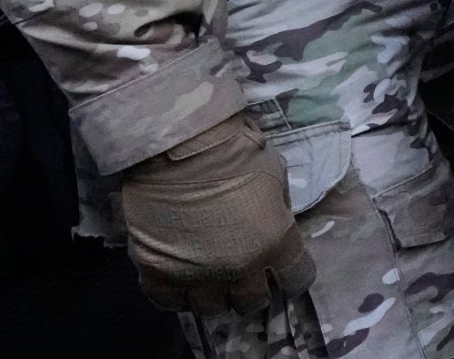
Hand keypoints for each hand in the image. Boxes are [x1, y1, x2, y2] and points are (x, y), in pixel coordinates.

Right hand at [118, 112, 314, 315]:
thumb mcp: (276, 178)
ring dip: (214, 295)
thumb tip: (273, 225)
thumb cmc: (236, 151)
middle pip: (251, 302)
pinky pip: (167, 300)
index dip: (292, 276)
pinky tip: (178, 281)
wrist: (182, 145)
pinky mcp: (156, 270)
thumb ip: (277, 212)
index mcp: (275, 243)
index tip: (285, 272)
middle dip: (252, 292)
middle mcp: (238, 268)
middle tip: (245, 277)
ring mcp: (195, 273)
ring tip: (210, 279)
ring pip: (210, 307)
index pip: (296, 279)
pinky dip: (174, 295)